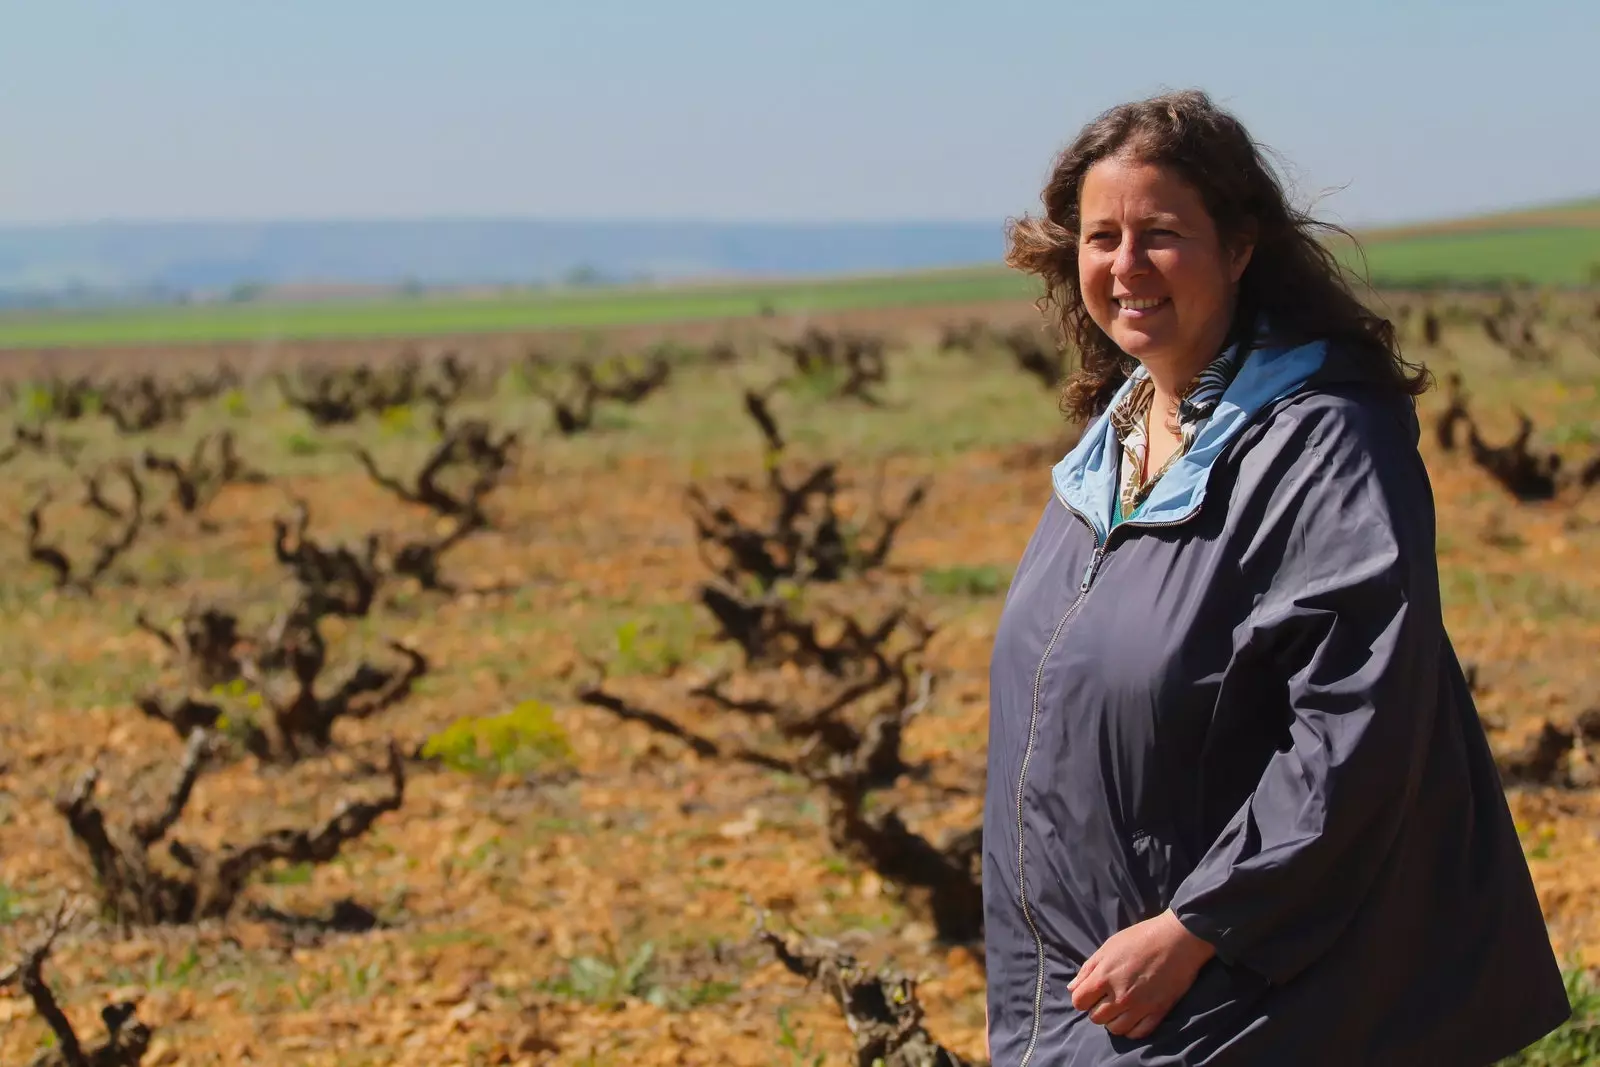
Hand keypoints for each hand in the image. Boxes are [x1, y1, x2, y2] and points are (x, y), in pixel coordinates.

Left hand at [1067, 910, 1215, 1039]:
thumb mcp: (1108, 947)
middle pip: (1096, 1018)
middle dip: (1097, 1009)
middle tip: (1106, 999)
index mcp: (1104, 977)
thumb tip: (1073, 988)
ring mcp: (1140, 1006)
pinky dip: (1132, 1029)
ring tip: (1119, 1009)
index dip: (1082, 998)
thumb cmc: (1141, 938)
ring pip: (1116, 1029)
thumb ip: (1088, 969)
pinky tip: (1133, 1017)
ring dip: (1113, 1021)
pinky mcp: (1158, 1012)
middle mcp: (1120, 996)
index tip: (1089, 993)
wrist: (1178, 939)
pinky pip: (1138, 1033)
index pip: (1079, 1002)